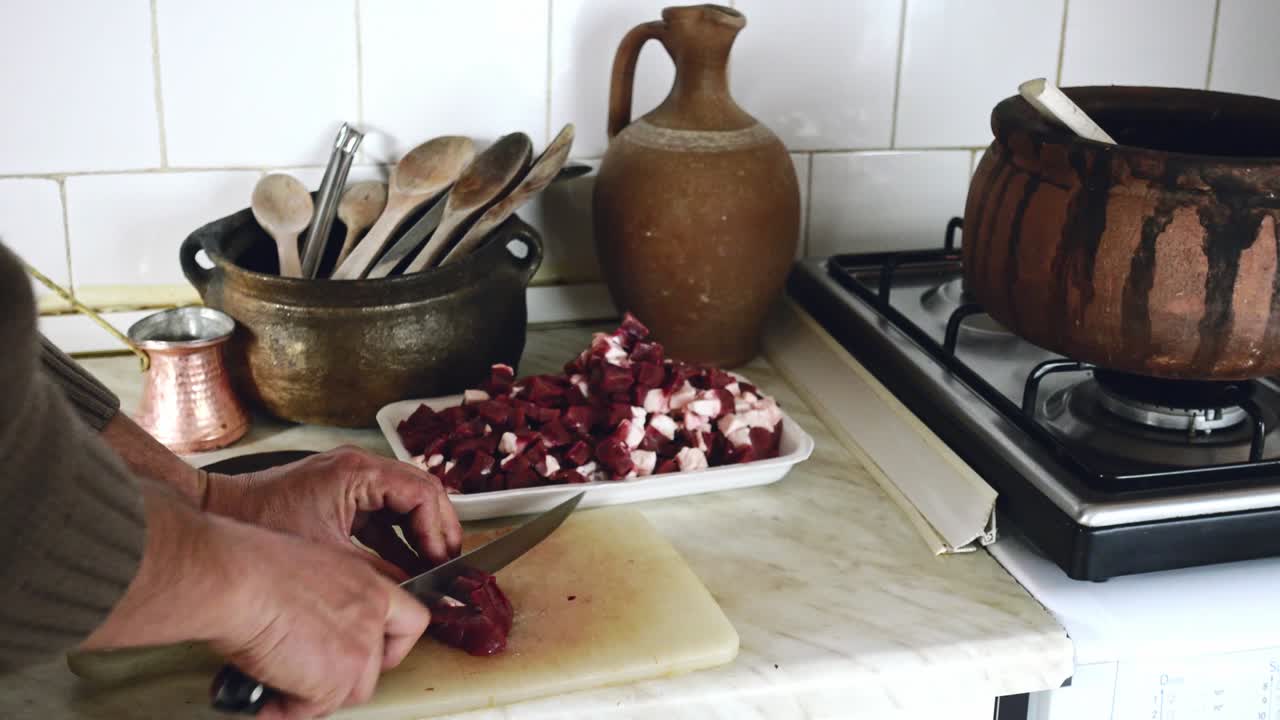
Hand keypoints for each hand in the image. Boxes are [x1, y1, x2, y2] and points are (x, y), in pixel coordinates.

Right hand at [83, 483, 430, 719]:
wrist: (238, 580)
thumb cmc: (254, 567)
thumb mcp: (309, 573)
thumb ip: (327, 604)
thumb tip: (313, 633)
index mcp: (368, 583)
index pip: (410, 620)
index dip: (392, 645)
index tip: (373, 654)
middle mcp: (372, 616)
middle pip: (376, 667)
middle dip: (342, 679)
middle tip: (308, 675)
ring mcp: (359, 649)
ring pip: (348, 693)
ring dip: (314, 696)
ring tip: (280, 684)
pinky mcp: (336, 679)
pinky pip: (315, 709)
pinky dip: (288, 708)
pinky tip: (267, 694)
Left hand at [205, 446, 461, 575]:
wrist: (214, 516)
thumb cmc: (261, 526)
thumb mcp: (329, 556)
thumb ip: (376, 571)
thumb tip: (410, 592)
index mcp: (360, 472)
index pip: (423, 491)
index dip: (439, 528)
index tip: (440, 560)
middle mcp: (359, 468)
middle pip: (420, 492)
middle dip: (436, 530)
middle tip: (445, 564)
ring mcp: (349, 481)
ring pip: (404, 503)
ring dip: (418, 535)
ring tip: (429, 567)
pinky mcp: (339, 496)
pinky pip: (381, 514)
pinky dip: (395, 538)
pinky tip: (400, 566)